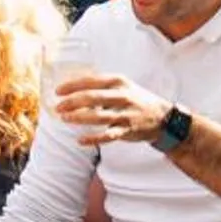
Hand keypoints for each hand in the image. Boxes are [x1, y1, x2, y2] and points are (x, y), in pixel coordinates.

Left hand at [50, 71, 170, 147]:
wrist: (162, 117)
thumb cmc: (136, 100)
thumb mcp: (123, 86)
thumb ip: (102, 86)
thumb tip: (74, 87)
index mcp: (118, 82)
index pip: (91, 81)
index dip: (73, 85)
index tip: (58, 91)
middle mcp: (122, 96)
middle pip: (93, 98)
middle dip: (73, 102)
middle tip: (58, 106)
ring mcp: (125, 114)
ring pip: (98, 116)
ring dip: (79, 118)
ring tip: (64, 119)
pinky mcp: (127, 130)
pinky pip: (107, 136)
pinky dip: (93, 138)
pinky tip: (80, 140)